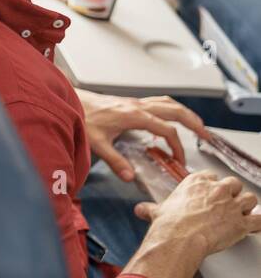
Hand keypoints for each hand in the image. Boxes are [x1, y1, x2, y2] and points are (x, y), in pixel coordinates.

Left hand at [77, 91, 208, 180]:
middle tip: (206, 135)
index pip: (167, 131)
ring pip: (169, 103)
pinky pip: (159, 102)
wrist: (71, 101)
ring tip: (196, 125)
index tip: (179, 160)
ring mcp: (136, 102)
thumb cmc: (82, 117)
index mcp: (135, 116)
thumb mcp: (97, 143)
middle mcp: (139, 106)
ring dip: (185, 113)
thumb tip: (130, 177)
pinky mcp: (131, 102)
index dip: (177, 147)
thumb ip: (115, 161)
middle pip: (176, 111)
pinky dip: (171, 108)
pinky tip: (172, 116)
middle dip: (194, 123)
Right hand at [136, 171, 260, 257]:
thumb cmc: (169, 225)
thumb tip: (141, 209)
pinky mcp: (241, 222)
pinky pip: (259, 219)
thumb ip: (152, 209)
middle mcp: (217, 190)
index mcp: (197, 182)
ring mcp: (231, 205)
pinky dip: (259, 223)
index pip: (211, 176)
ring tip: (242, 214)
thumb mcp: (157, 212)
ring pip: (250, 199)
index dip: (213, 185)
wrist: (178, 239)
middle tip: (227, 203)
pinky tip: (256, 225)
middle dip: (232, 193)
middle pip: (234, 184)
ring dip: (247, 206)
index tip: (211, 192)